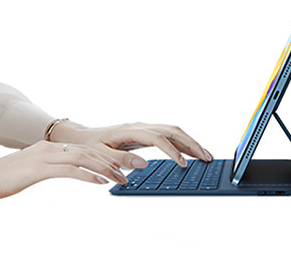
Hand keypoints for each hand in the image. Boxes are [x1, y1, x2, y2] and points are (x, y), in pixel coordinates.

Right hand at [0, 140, 128, 199]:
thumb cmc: (4, 177)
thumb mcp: (31, 170)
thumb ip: (47, 168)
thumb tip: (61, 171)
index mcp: (49, 147)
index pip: (83, 150)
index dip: (103, 158)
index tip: (119, 167)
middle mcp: (50, 148)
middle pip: (88, 152)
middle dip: (111, 162)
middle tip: (128, 172)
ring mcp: (45, 156)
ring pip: (83, 158)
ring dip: (105, 169)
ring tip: (120, 178)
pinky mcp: (40, 168)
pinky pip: (70, 170)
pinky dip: (89, 175)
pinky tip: (101, 182)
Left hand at [49, 121, 212, 168]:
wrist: (82, 137)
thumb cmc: (90, 147)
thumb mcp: (101, 155)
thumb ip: (121, 160)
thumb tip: (143, 165)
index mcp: (131, 131)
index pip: (158, 139)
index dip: (173, 151)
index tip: (184, 165)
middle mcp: (140, 126)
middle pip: (172, 130)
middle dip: (192, 143)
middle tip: (208, 157)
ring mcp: (144, 128)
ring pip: (173, 130)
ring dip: (191, 142)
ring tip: (206, 155)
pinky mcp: (145, 133)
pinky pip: (169, 135)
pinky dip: (183, 142)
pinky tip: (191, 152)